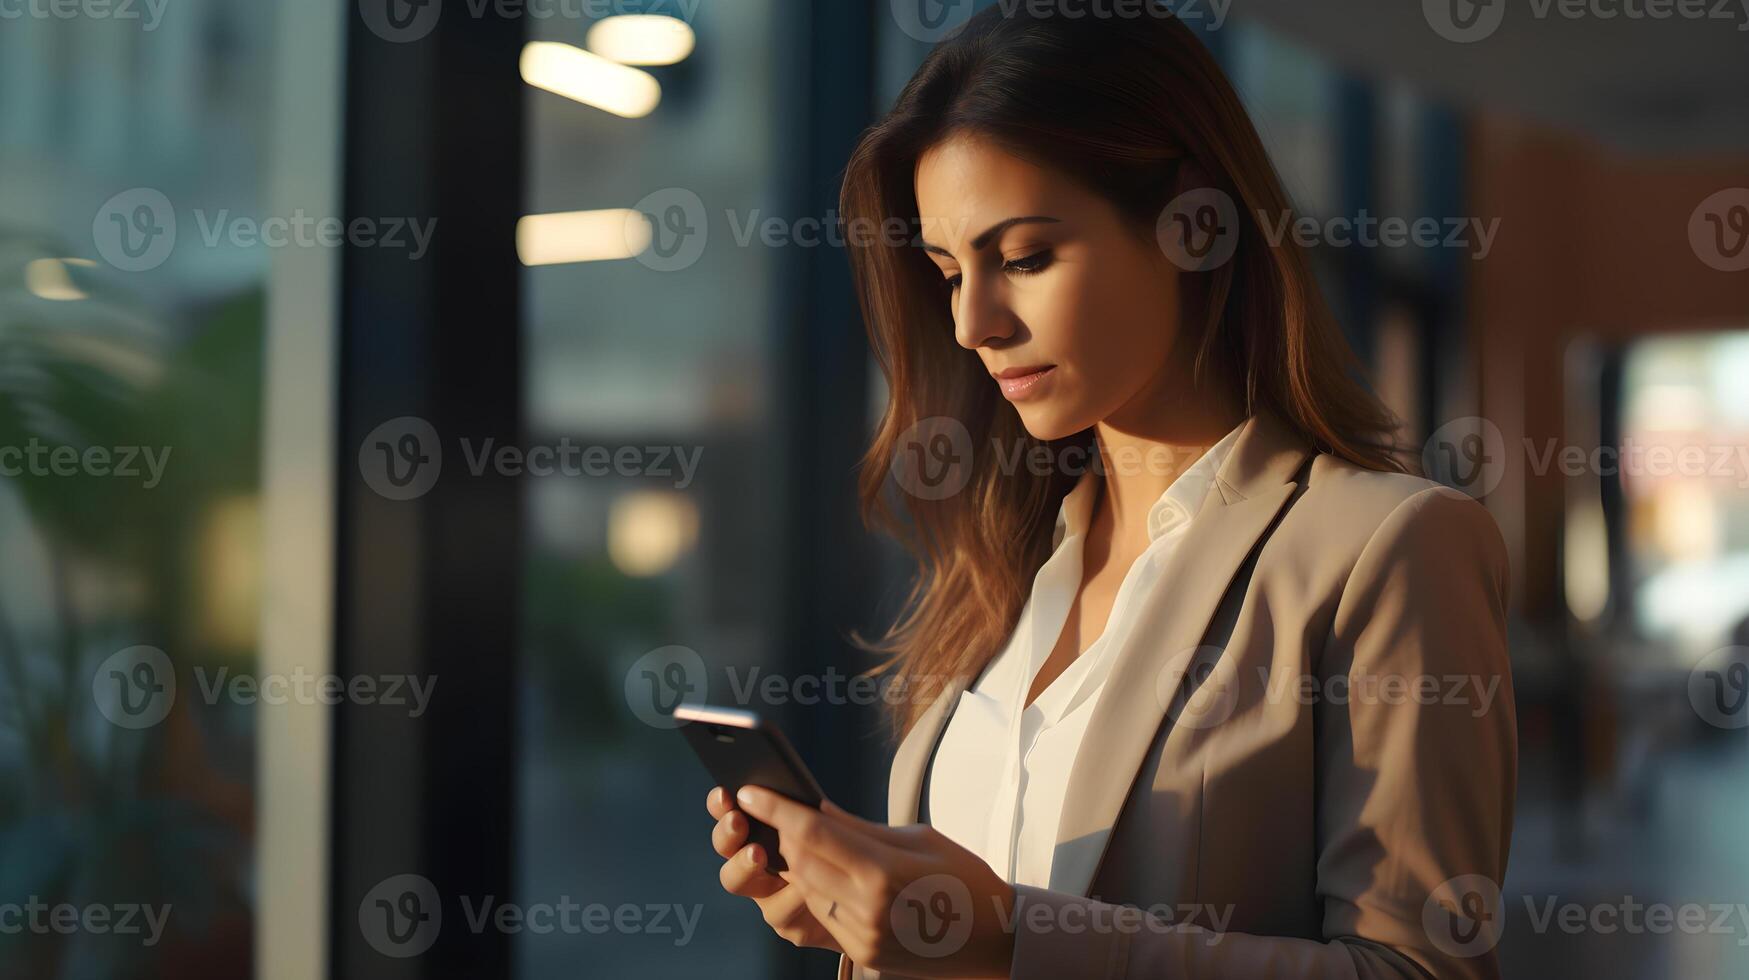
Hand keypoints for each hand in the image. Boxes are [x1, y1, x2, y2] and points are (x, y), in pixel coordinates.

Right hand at [706, 786, 841, 953]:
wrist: (872, 907)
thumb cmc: (851, 858)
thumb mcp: (839, 831)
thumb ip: (819, 819)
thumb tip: (812, 802)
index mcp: (764, 831)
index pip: (731, 812)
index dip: (721, 804)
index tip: (725, 794)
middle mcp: (757, 863)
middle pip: (725, 846)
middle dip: (727, 832)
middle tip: (738, 822)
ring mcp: (768, 895)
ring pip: (738, 880)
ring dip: (746, 864)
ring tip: (759, 853)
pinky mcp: (786, 924)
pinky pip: (778, 910)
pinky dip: (791, 895)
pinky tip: (804, 888)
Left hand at [735, 785, 1016, 978]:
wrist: (997, 940)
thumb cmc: (965, 879)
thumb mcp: (920, 839)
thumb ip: (861, 828)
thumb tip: (816, 808)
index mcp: (884, 873)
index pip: (813, 833)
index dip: (776, 809)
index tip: (750, 789)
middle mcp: (867, 910)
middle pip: (800, 862)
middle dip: (783, 833)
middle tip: (774, 809)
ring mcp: (862, 938)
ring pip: (805, 890)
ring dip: (796, 863)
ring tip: (798, 839)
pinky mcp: (862, 955)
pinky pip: (822, 916)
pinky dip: (815, 890)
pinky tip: (823, 872)